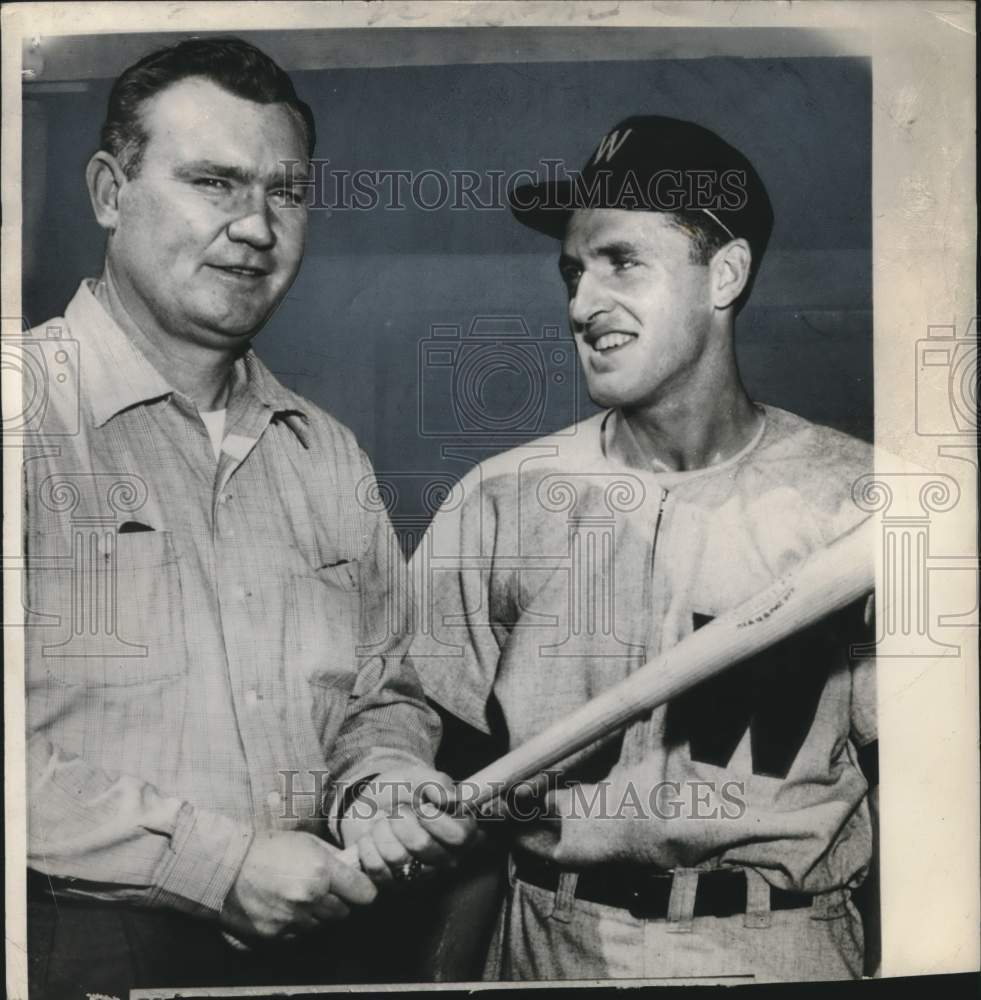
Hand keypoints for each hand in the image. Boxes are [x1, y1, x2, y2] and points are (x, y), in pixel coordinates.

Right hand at [220, 830, 376, 938]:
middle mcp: (311, 897)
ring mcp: (293, 918)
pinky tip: (285, 908)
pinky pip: (299, 935)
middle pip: (344, 912)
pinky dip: (297, 925)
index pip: (364, 893)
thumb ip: (333, 857)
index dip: (363, 890)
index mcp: (322, 871)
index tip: (359, 888)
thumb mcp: (306, 842)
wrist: (227, 867)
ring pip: (322, 925)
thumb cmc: (268, 848)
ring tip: (299, 897)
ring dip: (317, 915)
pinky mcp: (276, 934)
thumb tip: (353, 868)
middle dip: (338, 902)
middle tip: (323, 890)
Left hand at [340, 768, 479, 885]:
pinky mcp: (392, 885)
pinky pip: (377, 868)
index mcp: (458, 830)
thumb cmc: (400, 791)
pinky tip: (372, 838)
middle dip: (402, 820)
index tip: (423, 807)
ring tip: (383, 822)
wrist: (369, 804)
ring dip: (382, 831)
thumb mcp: (418, 777)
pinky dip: (368, 846)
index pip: (461, 836)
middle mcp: (444, 857)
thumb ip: (437, 782)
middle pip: (423, 845)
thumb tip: (449, 798)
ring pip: (397, 856)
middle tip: (398, 810)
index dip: (438, 821)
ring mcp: (419, 874)